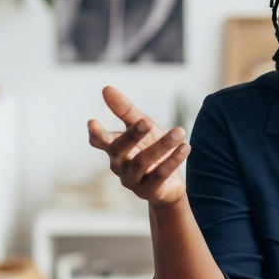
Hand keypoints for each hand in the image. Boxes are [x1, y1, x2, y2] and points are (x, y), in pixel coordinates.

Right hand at [87, 86, 188, 204]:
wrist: (169, 184)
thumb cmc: (150, 149)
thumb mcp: (141, 126)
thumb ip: (125, 111)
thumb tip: (106, 88)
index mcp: (114, 149)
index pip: (99, 142)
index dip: (96, 133)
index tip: (92, 122)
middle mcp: (119, 165)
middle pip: (119, 150)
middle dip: (132, 136)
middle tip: (146, 121)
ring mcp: (132, 180)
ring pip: (142, 162)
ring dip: (162, 146)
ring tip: (179, 131)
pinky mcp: (149, 191)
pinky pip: (159, 175)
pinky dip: (173, 161)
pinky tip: (185, 147)